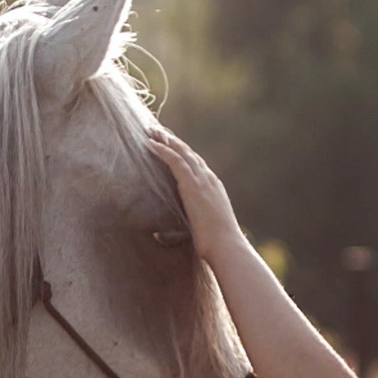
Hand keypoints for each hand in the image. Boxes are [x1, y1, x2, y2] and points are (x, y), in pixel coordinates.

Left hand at [145, 127, 245, 265]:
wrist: (226, 246)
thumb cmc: (214, 246)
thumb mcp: (196, 233)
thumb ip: (177, 231)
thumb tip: (158, 237)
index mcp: (212, 189)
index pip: (196, 165)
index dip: (183, 153)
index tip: (171, 144)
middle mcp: (209, 180)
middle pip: (189, 154)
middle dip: (173, 141)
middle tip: (159, 131)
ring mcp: (202, 181)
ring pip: (182, 153)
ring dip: (166, 140)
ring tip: (152, 131)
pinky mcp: (193, 185)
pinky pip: (176, 161)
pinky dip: (163, 150)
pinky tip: (151, 143)